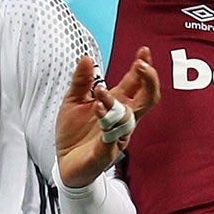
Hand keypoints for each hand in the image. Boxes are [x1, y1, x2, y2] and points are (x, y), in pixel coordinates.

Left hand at [56, 49, 158, 189]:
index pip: (137, 83)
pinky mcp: (107, 153)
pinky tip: (98, 109)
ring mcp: (117, 136)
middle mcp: (122, 119)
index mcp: (117, 104)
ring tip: (100, 91)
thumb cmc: (74, 132)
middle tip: (140, 65)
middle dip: (149, 81)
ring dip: (114, 102)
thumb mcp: (73, 101)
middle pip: (148, 99)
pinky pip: (112, 137)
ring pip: (127, 117)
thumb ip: (81, 81)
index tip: (144, 50)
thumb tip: (86, 57)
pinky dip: (106, 122)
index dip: (143, 67)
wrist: (64, 163)